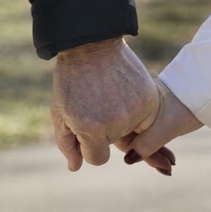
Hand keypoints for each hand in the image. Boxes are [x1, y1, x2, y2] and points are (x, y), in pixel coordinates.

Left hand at [50, 38, 160, 170]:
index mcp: (91, 130)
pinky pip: (146, 119)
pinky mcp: (150, 99)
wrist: (91, 44)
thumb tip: (76, 167)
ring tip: (109, 95)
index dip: (88, 143)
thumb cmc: (71, 80)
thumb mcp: (60, 113)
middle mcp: (117, 124)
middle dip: (104, 130)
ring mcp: (136, 111)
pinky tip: (123, 92)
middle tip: (96, 103)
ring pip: (132, 132)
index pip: (97, 159)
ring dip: (122, 120)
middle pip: (114, 144)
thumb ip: (67, 145)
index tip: (85, 123)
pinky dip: (136, 110)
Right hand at [122, 81, 201, 171]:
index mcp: (130, 101)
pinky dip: (158, 146)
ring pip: (140, 135)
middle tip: (166, 169)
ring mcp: (143, 106)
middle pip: (129, 135)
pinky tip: (170, 159)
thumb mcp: (165, 128)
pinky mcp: (153, 111)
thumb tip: (127, 161)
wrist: (208, 90)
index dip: (134, 151)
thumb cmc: (186, 107)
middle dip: (147, 154)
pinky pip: (148, 132)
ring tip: (170, 166)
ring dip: (154, 153)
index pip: (121, 132)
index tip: (156, 164)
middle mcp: (133, 102)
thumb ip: (146, 145)